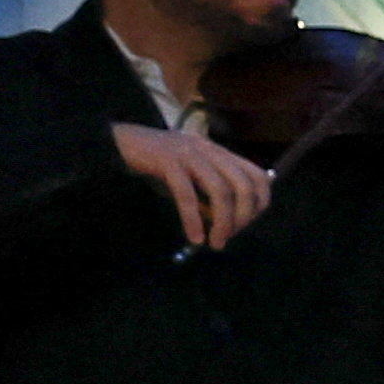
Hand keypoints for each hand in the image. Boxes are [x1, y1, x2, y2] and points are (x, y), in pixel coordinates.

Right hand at [110, 122, 269, 250]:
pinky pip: (187, 194)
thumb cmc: (159, 162)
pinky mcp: (167, 161)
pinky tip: (194, 237)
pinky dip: (193, 219)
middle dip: (243, 217)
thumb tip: (225, 222)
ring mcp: (189, 154)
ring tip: (216, 243)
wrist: (123, 141)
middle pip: (244, 185)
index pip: (258, 176)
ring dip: (223, 222)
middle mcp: (210, 150)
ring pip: (220, 191)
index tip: (246, 224)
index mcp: (219, 152)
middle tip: (228, 237)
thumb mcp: (192, 172)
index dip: (259, 203)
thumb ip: (210, 191)